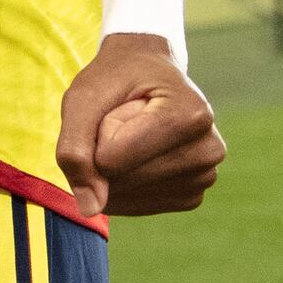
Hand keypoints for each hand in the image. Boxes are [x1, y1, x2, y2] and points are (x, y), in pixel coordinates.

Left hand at [58, 32, 224, 219]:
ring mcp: (203, 178)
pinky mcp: (191, 197)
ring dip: (111, 169)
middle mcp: (207, 151)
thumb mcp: (83, 97)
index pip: (109, 158)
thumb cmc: (116, 79)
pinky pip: (133, 206)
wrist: (150, 73)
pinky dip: (121, 185)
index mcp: (191, 115)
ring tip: (136, 135)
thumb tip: (91, 209)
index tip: (122, 104)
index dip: (98, 132)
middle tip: (127, 117)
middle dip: (103, 151)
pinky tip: (140, 156)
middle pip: (118, 180)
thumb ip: (75, 150)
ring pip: (123, 195)